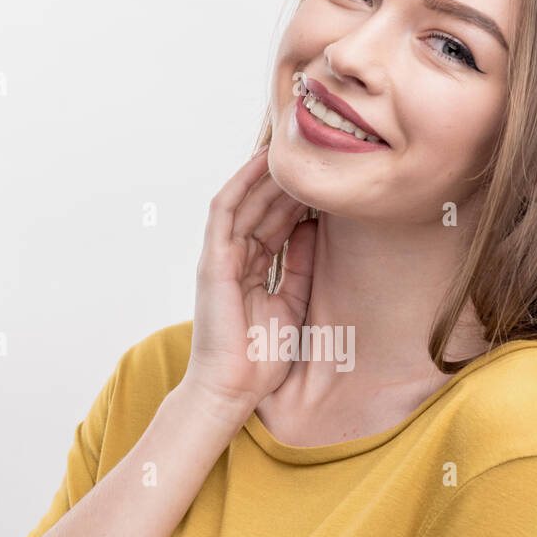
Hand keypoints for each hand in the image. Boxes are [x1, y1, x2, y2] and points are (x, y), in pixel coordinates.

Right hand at [183, 147, 316, 413]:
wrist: (233, 389)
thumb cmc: (260, 359)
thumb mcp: (292, 303)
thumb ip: (299, 266)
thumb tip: (312, 229)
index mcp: (251, 271)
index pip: (275, 223)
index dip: (297, 199)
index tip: (324, 178)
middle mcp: (234, 260)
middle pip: (261, 207)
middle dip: (285, 180)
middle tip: (312, 153)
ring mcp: (220, 258)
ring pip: (244, 202)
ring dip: (265, 174)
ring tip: (289, 147)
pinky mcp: (212, 262)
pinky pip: (225, 213)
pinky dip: (241, 185)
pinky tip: (261, 164)